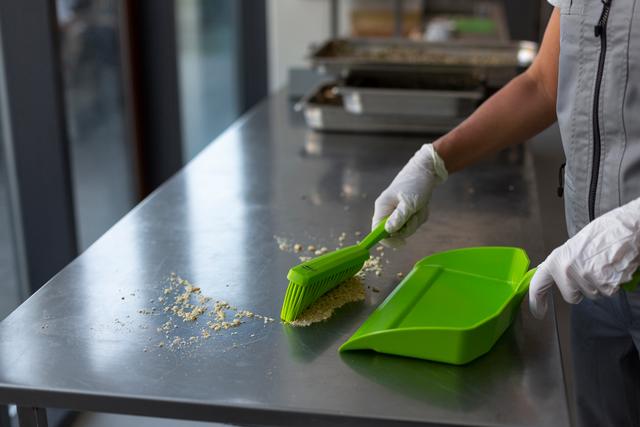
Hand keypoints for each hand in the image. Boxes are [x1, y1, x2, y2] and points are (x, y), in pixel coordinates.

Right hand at [372, 144, 447, 247]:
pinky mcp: (406, 211)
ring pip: (406, 228)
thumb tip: (388, 231)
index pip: (377, 230)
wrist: (426, 171)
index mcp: (382, 207)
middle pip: (395, 232)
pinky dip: (420, 215)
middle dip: (408, 226)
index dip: (387, 240)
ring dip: (416, 220)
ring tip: (420, 206)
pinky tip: (422, 205)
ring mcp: (397, 211)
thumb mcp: (409, 202)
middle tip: (415, 214)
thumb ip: (399, 217)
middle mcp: (387, 211)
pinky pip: (413, 222)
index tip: (402, 243)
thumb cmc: (416, 184)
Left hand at [529, 197, 639, 318]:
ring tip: (605, 264)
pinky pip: (608, 292)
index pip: (538, 285)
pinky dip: (613, 283)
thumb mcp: (573, 248)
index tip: (538, 312)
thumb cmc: (602, 233)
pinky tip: (613, 267)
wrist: (625, 226)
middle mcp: (566, 270)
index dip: (536, 302)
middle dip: (582, 289)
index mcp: (556, 259)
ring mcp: (585, 277)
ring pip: (593, 294)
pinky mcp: (603, 282)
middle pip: (572, 297)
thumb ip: (564, 264)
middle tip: (592, 270)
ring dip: (600, 284)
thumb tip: (558, 278)